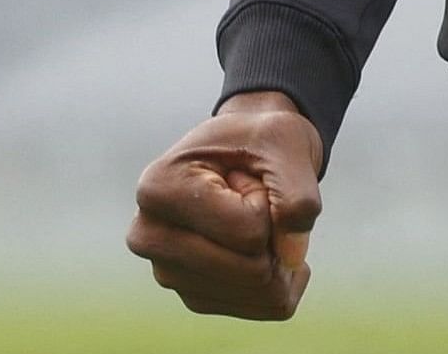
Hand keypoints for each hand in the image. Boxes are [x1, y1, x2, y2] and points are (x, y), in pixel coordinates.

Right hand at [128, 91, 322, 318]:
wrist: (248, 153)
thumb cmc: (261, 141)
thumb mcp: (287, 145)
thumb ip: (298, 196)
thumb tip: (293, 259)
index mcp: (158, 189)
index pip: (247, 230)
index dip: (270, 201)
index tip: (248, 175)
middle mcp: (149, 237)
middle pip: (250, 269)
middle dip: (277, 233)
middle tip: (257, 198)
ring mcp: (167, 272)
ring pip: (259, 292)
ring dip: (281, 255)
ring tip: (256, 218)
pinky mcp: (193, 294)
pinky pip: (264, 305)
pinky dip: (284, 277)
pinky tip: (267, 246)